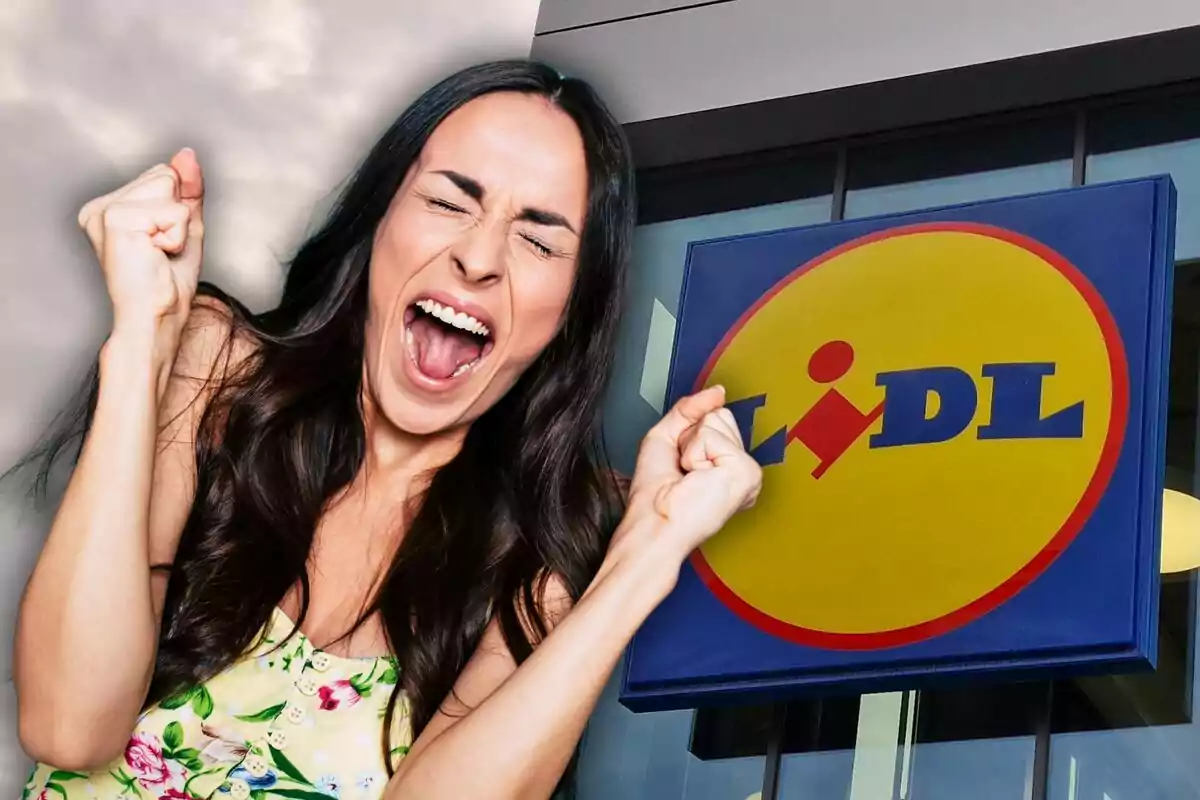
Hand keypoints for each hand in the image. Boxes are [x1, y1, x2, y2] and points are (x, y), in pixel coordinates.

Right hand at [78, 148, 205, 334]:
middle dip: (178, 215)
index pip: (163, 175)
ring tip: (158, 253)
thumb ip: (187, 189)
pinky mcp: (115, 219)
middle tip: (162, 251)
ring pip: (169, 187)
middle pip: (165, 176)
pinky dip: (176, 235)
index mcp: (110, 207)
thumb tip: (186, 154)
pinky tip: (156, 255)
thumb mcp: (186, 227)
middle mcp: (99, 206)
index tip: (164, 242)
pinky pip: (172, 211)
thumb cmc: (168, 283)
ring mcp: (103, 211)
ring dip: (178, 226)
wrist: (157, 318)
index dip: (178, 209)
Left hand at [623, 385, 762, 561]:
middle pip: (719, 415)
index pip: (716, 417)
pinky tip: (697, 478)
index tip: (682, 464)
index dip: (689, 434)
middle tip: (685, 470)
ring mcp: (748, 470)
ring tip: (690, 475)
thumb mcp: (666, 437)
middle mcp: (742, 468)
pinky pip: (712, 436)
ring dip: (691, 447)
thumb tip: (717, 391)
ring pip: (715, 421)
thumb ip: (690, 408)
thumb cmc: (656, 495)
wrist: (654, 522)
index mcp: (727, 464)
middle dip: (691, 437)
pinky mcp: (746, 472)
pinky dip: (694, 454)